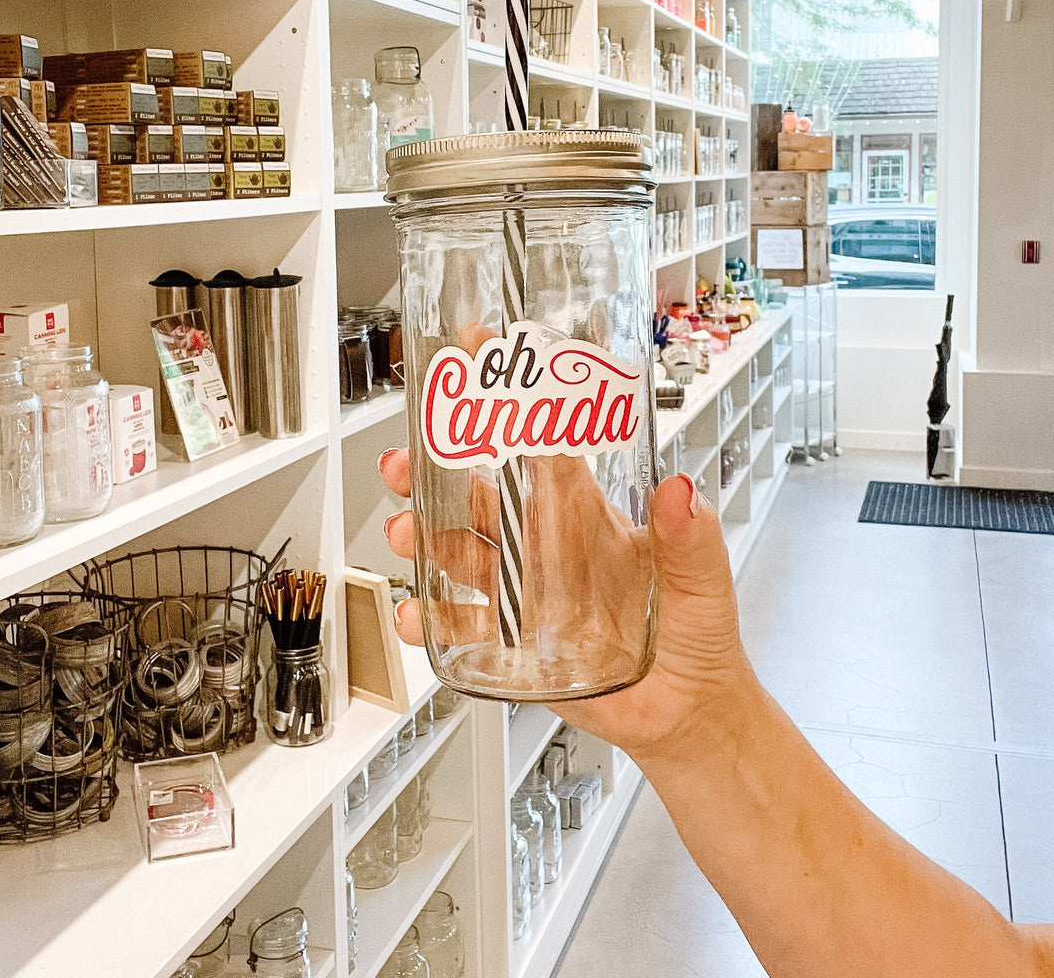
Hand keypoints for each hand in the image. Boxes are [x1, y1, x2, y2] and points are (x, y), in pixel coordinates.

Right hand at [380, 449, 756, 767]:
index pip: (540, 456)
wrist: (687, 714)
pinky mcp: (513, 646)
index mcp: (588, 520)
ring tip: (406, 534)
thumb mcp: (702, 580)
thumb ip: (691, 537)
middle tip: (405, 466)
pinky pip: (462, 629)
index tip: (472, 393)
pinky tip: (416, 616)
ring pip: (460, 556)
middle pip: (480, 501)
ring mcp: (526, 597)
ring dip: (426, 541)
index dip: (504, 421)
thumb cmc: (697, 637)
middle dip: (436, 478)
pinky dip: (432, 621)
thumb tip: (680, 490)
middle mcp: (549, 552)